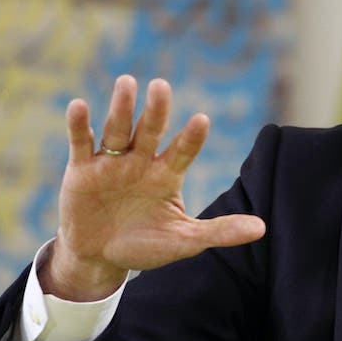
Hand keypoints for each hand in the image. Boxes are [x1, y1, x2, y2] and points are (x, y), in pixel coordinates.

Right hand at [43, 75, 265, 300]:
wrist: (99, 258)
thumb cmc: (144, 246)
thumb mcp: (183, 241)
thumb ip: (219, 231)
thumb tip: (262, 228)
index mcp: (166, 175)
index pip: (182, 151)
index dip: (191, 138)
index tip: (201, 120)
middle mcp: (141, 161)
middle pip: (150, 131)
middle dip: (155, 110)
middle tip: (161, 86)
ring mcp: (111, 163)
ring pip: (118, 130)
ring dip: (121, 107)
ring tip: (127, 83)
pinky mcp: (82, 169)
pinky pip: (81, 143)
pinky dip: (80, 125)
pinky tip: (79, 106)